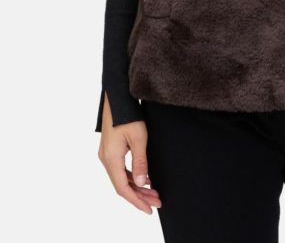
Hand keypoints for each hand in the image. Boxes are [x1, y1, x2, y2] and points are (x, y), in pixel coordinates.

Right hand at [97, 93, 161, 213]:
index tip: (150, 209)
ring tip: (154, 193)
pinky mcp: (110, 149)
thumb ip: (140, 163)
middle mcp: (106, 159)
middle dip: (140, 195)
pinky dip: (132, 176)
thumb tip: (141, 184)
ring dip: (137, 187)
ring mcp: (107, 154)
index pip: (123, 188)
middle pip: (122, 185)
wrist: (117, 97)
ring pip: (121, 178)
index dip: (136, 201)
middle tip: (157, 202)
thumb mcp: (139, 138)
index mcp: (111, 158)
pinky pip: (120, 169)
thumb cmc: (128, 114)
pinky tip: (144, 178)